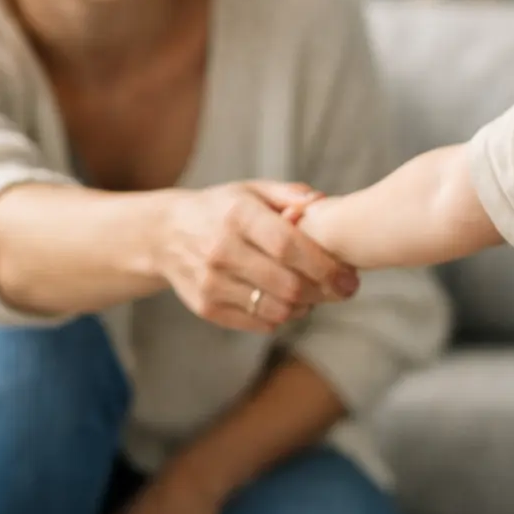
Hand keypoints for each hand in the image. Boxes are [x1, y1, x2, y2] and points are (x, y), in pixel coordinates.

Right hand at [157, 181, 359, 332]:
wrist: (164, 234)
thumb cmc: (221, 209)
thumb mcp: (251, 190)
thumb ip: (289, 194)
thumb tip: (323, 203)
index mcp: (237, 216)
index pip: (288, 246)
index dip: (324, 265)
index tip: (349, 275)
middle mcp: (221, 250)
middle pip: (287, 284)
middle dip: (324, 291)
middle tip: (344, 290)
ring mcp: (211, 282)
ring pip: (275, 309)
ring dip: (305, 306)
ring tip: (317, 295)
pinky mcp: (205, 307)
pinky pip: (257, 322)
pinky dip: (281, 316)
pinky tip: (289, 303)